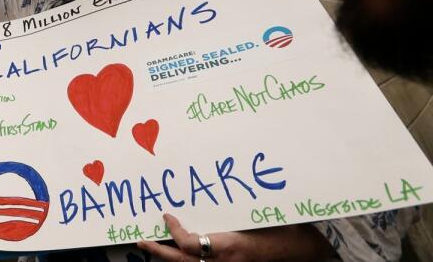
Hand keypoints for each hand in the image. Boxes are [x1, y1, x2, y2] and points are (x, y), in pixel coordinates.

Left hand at [137, 214, 331, 261]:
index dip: (174, 232)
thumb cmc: (280, 229)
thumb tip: (206, 186)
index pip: (189, 243)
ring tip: (152, 246)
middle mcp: (224, 261)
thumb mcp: (252, 216)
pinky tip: (176, 251)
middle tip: (141, 241)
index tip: (166, 215)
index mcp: (229, 246)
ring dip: (170, 257)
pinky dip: (187, 259)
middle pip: (183, 261)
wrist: (300, 251)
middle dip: (160, 252)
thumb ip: (227, 211)